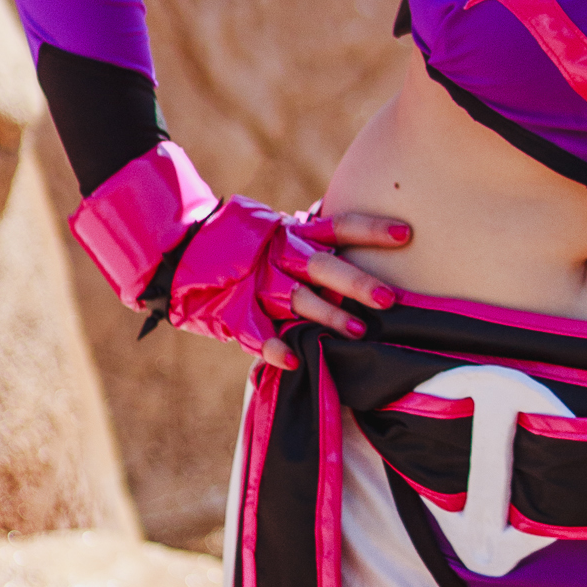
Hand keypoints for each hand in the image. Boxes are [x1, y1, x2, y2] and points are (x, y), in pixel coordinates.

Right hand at [165, 196, 412, 369]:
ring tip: (359, 332)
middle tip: (389, 298)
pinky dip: (272, 345)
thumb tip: (365, 240)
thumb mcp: (279, 233)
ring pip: (296, 298)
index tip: (406, 234)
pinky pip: (254, 330)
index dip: (371, 230)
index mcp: (293, 234)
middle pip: (322, 266)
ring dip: (327, 317)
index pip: (339, 227)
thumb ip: (314, 239)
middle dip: (355, 282)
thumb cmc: (244, 246)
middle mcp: (278, 255)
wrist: (179, 253)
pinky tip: (293, 359)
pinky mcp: (233, 309)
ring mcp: (256, 282)